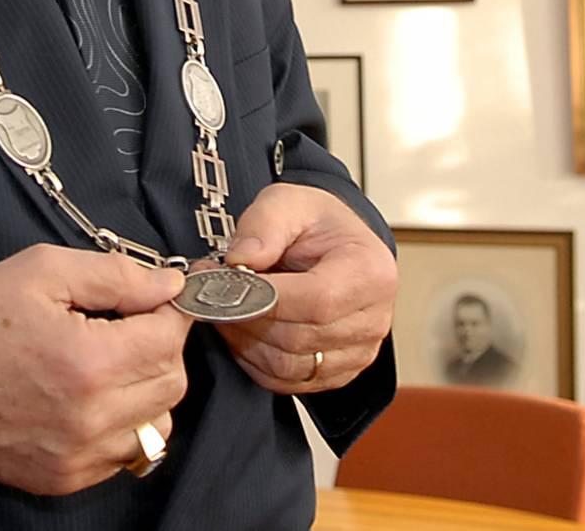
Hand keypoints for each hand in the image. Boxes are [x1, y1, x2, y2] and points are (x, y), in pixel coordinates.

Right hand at [0, 245, 192, 495]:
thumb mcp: (42, 271)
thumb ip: (115, 275)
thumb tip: (169, 286)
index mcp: (89, 362)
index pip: (169, 338)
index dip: (168, 311)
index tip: (153, 300)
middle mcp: (90, 418)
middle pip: (171, 383)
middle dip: (159, 348)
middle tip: (126, 327)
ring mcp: (78, 456)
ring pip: (157, 424)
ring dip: (146, 391)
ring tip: (108, 364)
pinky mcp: (64, 479)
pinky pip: (124, 453)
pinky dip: (121, 425)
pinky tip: (90, 398)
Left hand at [218, 183, 396, 394]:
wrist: (335, 244)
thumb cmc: (318, 225)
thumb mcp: (288, 201)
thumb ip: (264, 224)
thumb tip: (241, 260)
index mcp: (370, 272)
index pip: (316, 300)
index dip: (264, 299)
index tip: (225, 283)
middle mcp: (372, 319)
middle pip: (299, 338)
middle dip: (245, 317)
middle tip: (212, 291)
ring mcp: (358, 351)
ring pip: (288, 366)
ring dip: (245, 341)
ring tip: (226, 308)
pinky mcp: (339, 372)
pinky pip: (288, 382)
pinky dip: (256, 362)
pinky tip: (244, 331)